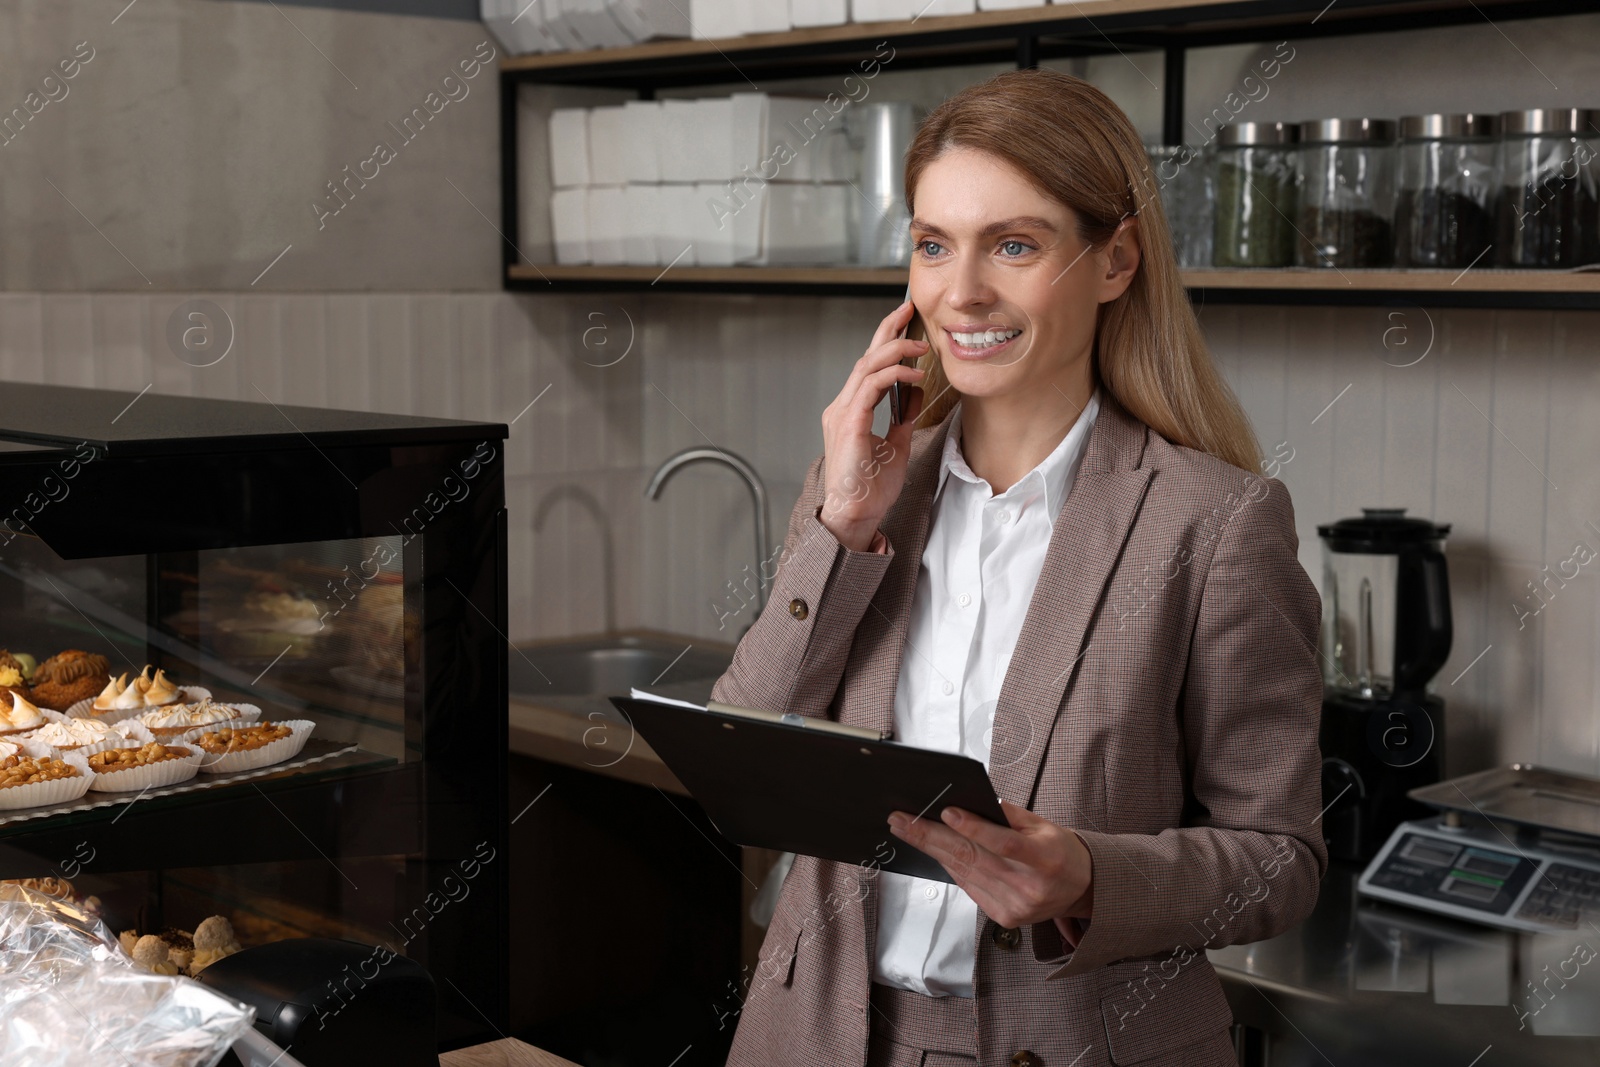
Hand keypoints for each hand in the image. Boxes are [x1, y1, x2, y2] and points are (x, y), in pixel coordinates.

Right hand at [819, 299, 928, 551]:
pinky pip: (870, 387)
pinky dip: (893, 375)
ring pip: (866, 366)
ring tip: (922, 348)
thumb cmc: (871, 488)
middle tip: (909, 309)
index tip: (904, 320)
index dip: (885, 340)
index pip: (868, 366)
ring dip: (895, 351)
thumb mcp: (895, 446)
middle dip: (888, 329)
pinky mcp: (849, 424)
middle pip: (865, 357)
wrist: (856, 514)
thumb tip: (913, 394)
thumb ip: (901, 418)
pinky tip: (914, 375)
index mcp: (850, 410)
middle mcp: (842, 407)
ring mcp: (842, 413)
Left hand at [886, 798, 1092, 930]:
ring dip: (932, 850)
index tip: (947, 812)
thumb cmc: (1060, 851)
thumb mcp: (1044, 825)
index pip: (1005, 843)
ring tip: (907, 830)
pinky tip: (933, 850)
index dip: (975, 828)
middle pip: (973, 859)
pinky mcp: (1004, 917)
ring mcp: (1015, 906)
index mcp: (1045, 858)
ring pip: (964, 873)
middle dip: (931, 837)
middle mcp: (1029, 886)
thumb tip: (969, 802)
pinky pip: (969, 887)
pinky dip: (949, 866)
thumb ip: (1009, 815)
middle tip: (902, 820)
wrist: (1082, 889)